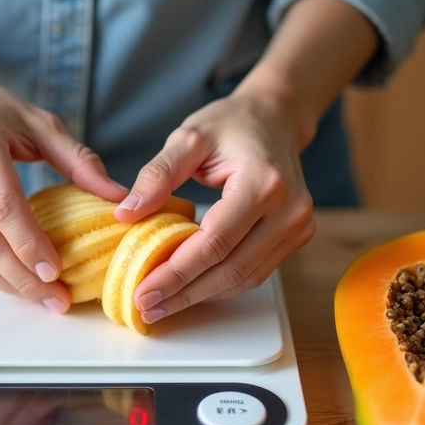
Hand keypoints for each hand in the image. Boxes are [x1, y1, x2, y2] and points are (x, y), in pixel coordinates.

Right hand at [0, 66, 126, 312]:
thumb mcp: (40, 123)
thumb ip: (79, 160)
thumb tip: (118, 199)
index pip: (1, 203)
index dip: (28, 242)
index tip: (56, 270)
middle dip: (22, 277)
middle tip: (57, 298)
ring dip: (9, 284)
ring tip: (44, 297)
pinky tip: (21, 280)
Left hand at [113, 92, 316, 323]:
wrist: (275, 118)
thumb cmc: (230, 125)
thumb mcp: (187, 138)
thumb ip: (157, 175)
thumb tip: (126, 215)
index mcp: (263, 182)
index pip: (215, 242)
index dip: (176, 273)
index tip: (142, 291)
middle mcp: (288, 209)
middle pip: (231, 268)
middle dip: (184, 293)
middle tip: (145, 307)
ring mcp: (297, 226)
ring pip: (245, 278)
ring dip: (201, 295)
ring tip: (162, 304)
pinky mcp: (296, 236)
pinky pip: (255, 272)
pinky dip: (220, 285)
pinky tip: (189, 289)